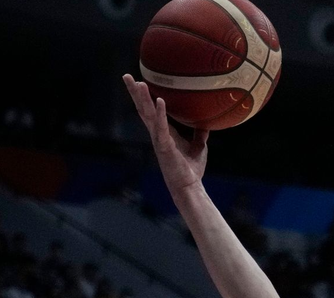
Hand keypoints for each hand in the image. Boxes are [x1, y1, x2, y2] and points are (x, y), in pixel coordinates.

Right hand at [123, 74, 208, 192]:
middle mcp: (157, 134)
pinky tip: (159, 100)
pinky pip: (161, 126)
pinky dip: (160, 113)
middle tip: (127, 76)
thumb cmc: (191, 169)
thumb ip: (199, 135)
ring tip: (138, 83)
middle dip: (134, 93)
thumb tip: (205, 125)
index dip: (144, 97)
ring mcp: (159, 139)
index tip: (138, 81)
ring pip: (148, 115)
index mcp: (163, 132)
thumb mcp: (198, 147)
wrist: (190, 186)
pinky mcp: (164, 146)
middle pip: (143, 109)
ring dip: (143, 99)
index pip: (151, 110)